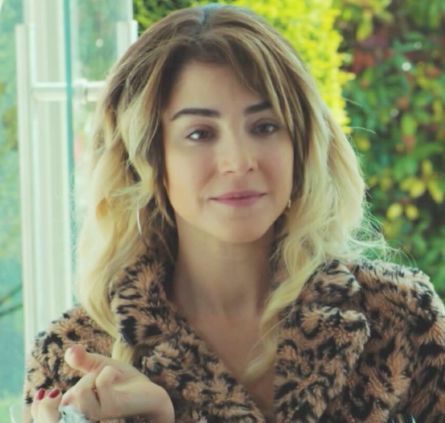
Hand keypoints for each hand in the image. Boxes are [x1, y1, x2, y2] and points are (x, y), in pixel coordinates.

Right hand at [31, 343, 174, 422]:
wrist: (150, 391)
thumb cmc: (123, 381)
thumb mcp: (100, 366)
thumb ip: (82, 359)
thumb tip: (71, 350)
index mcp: (76, 408)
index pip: (47, 411)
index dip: (45, 403)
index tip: (57, 393)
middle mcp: (84, 415)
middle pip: (67, 397)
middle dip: (86, 378)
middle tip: (102, 377)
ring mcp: (99, 413)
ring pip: (81, 392)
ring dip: (95, 376)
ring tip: (108, 376)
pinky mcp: (114, 407)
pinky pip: (102, 384)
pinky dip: (108, 372)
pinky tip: (116, 375)